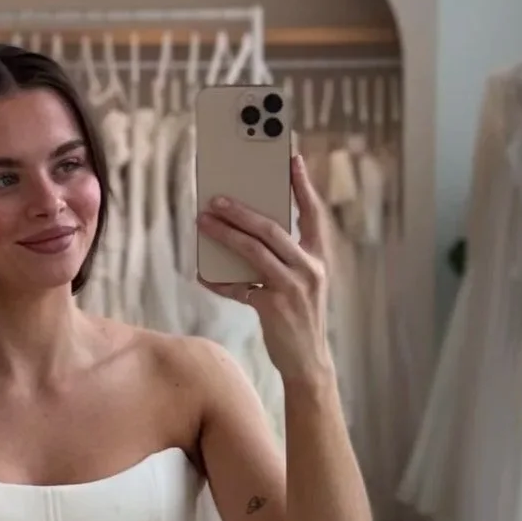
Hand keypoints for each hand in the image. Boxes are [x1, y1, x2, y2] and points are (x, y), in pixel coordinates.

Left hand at [199, 151, 334, 389]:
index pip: (313, 213)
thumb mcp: (302, 283)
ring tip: (203, 222)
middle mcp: (309, 269)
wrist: (309, 362)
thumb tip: (244, 235)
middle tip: (217, 197)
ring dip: (225, 235)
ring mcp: (293, 288)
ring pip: (253, 251)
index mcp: (318, 257)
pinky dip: (218, 280)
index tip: (292, 158)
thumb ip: (283, 259)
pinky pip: (239, 287)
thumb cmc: (301, 318)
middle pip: (272, 228)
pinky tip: (202, 273)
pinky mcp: (274, 308)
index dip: (303, 185)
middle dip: (241, 210)